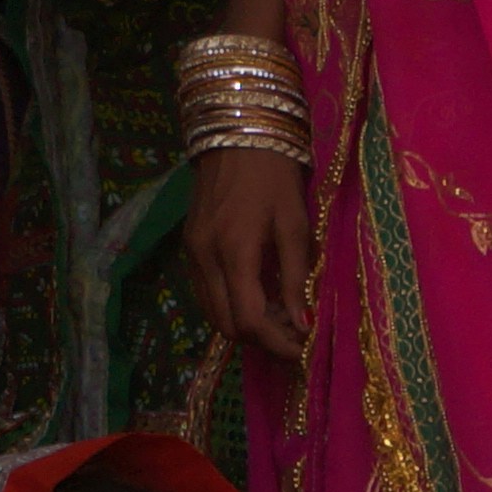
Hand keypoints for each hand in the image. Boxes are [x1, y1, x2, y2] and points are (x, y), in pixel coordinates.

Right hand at [186, 142, 313, 366]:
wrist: (236, 140)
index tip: (303, 351)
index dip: (277, 343)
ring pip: (213, 312)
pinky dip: (232, 305)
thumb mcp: (296, 228)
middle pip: (226, 324)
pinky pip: (207, 293)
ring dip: (246, 325)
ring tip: (282, 319)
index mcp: (233, 253)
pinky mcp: (189, 247)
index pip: (249, 320)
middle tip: (295, 335)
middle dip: (262, 339)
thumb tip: (303, 325)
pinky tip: (261, 298)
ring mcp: (191, 253)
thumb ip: (296, 278)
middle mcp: (203, 258)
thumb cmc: (275, 180)